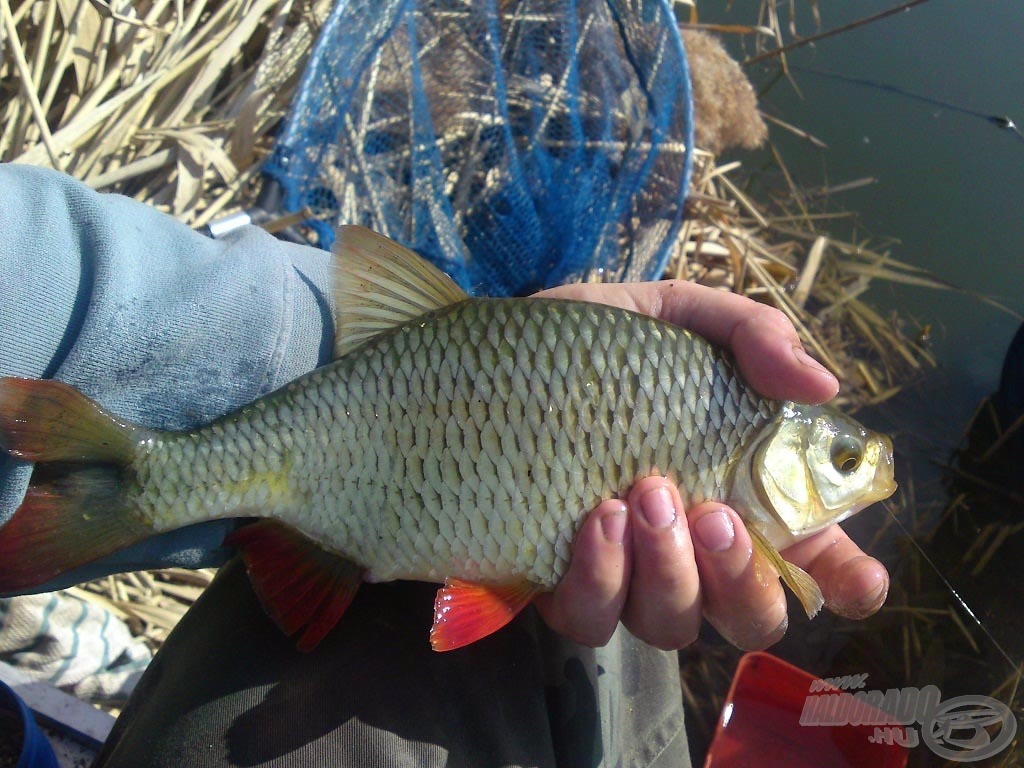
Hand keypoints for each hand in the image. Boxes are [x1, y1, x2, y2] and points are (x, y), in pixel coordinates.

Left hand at [531, 280, 889, 649]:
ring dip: (671, 572)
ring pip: (673, 624)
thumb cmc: (588, 342)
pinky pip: (592, 619)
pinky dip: (601, 579)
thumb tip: (824, 383)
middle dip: (744, 579)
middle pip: (749, 614)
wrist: (480, 360)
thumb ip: (748, 334)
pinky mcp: (559, 586)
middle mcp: (687, 546)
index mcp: (731, 486)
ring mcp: (625, 574)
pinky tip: (593, 521)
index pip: (809, 554)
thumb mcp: (669, 314)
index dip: (845, 577)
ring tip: (640, 496)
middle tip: (711, 510)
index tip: (855, 577)